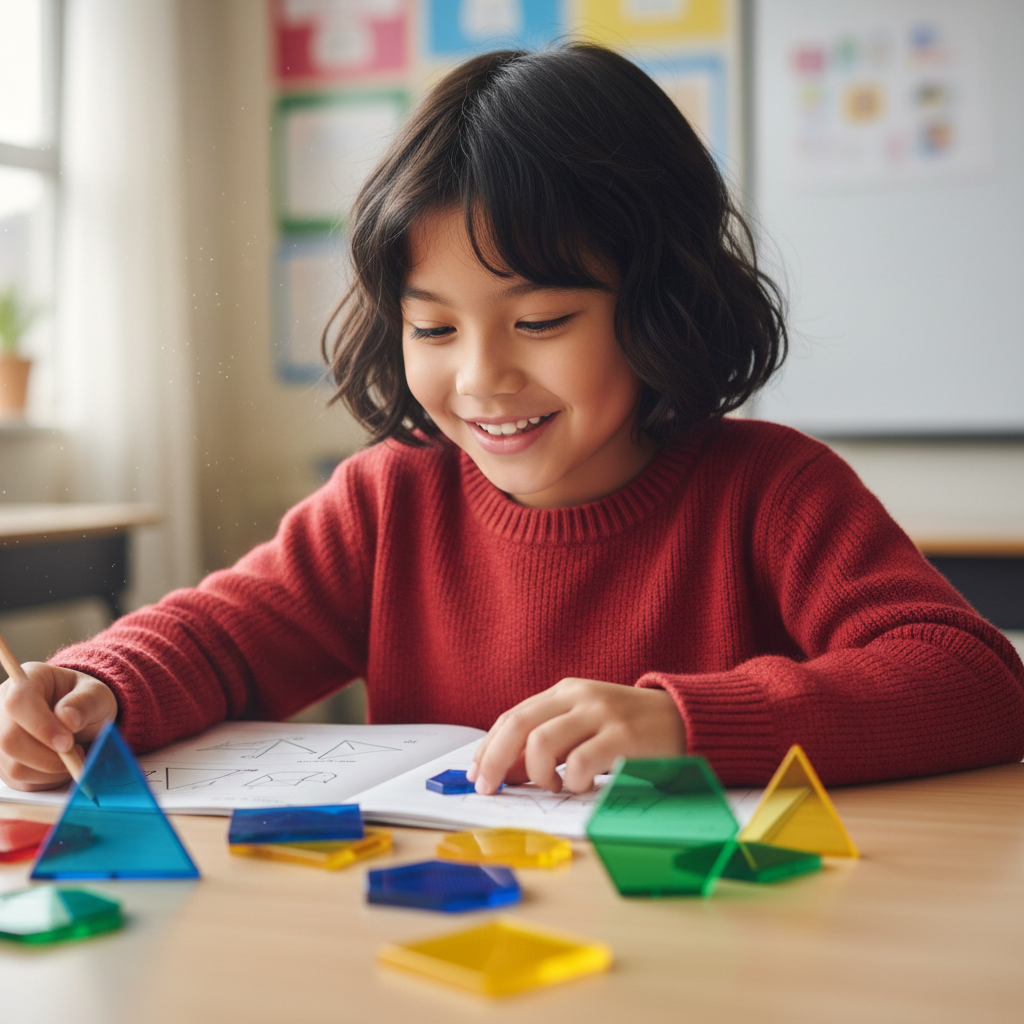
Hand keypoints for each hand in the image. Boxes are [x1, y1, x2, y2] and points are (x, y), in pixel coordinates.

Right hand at [0, 662, 116, 790]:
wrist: (80, 718)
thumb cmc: (86, 702)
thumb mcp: (97, 695)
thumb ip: (85, 703)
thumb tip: (67, 719)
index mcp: (26, 680)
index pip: (20, 702)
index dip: (41, 726)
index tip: (67, 743)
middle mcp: (2, 707)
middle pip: (9, 740)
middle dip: (49, 756)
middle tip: (78, 753)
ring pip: (14, 767)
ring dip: (51, 770)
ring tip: (73, 755)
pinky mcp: (3, 763)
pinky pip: (21, 781)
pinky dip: (47, 780)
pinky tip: (61, 765)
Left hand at [466, 678, 686, 794]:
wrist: (684, 717)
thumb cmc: (627, 729)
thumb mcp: (583, 727)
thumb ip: (547, 743)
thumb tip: (502, 772)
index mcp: (564, 692)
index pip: (512, 717)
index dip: (487, 748)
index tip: (474, 775)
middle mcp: (578, 696)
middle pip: (518, 725)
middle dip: (494, 761)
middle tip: (488, 790)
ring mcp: (601, 713)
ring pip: (542, 742)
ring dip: (537, 773)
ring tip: (553, 785)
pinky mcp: (624, 736)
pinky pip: (580, 763)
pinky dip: (572, 782)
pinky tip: (583, 786)